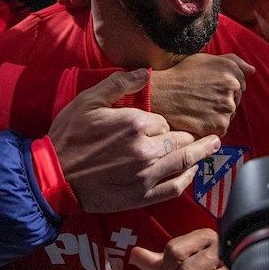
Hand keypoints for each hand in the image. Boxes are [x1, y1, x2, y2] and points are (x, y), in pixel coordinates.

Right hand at [49, 69, 220, 213]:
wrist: (55, 176)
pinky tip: (193, 171)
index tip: (159, 124)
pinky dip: (187, 178)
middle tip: (207, 133)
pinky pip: (174, 187)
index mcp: (134, 124)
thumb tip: (146, 73)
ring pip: (184, 162)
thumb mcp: (89, 100)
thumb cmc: (69, 135)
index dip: (163, 122)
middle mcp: (146, 150)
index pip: (165, 121)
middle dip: (190, 136)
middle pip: (180, 140)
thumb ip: (120, 84)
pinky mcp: (142, 196)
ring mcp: (146, 175)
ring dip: (201, 153)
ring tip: (213, 145)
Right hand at [151, 53, 254, 136]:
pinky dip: (211, 127)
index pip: (240, 84)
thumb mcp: (206, 59)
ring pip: (229, 115)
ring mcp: (226, 108)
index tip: (210, 88)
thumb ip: (233, 61)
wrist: (161, 93)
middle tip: (201, 99)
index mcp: (230, 70)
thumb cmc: (180, 75)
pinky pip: (221, 129)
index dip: (224, 87)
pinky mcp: (219, 126)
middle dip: (222, 101)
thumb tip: (253, 71)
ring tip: (198, 108)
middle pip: (235, 100)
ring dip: (217, 114)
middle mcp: (232, 87)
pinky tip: (197, 118)